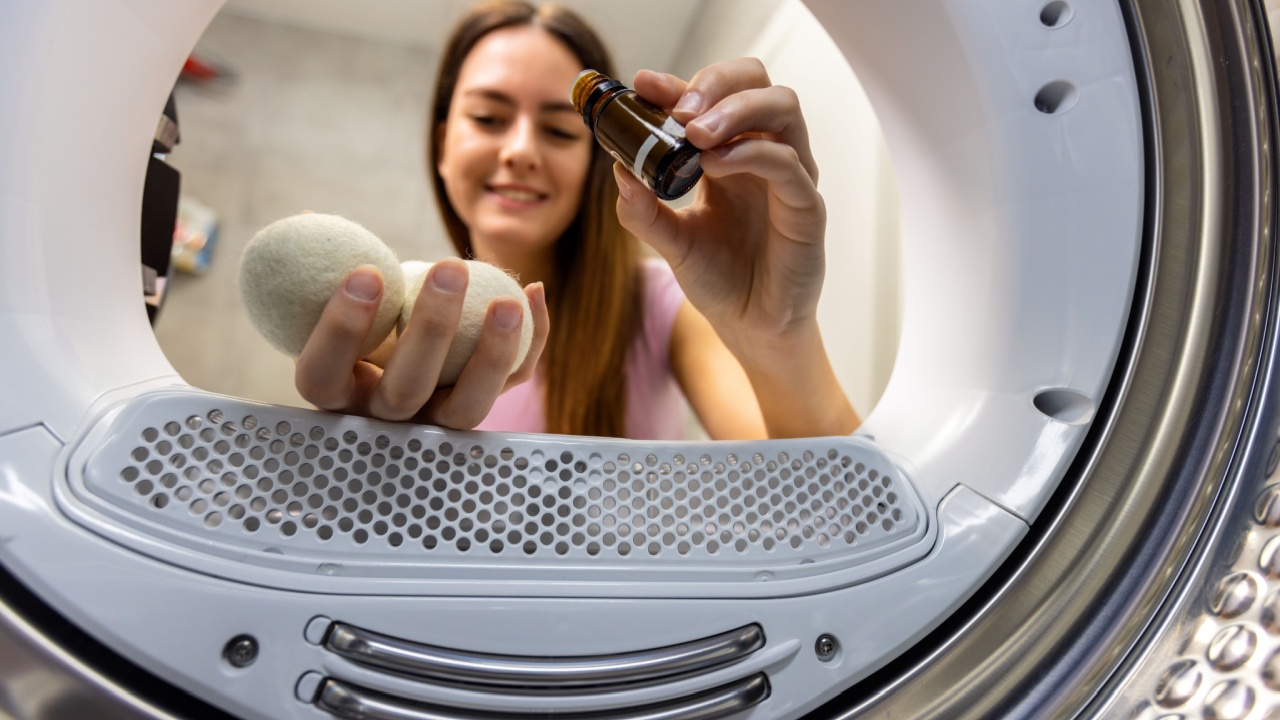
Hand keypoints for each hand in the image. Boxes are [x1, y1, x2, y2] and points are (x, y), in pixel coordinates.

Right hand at [294, 258, 548, 428]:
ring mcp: (437, 419)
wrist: (402, 342)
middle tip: (449, 268)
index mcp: (336, 392)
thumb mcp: (335, 296)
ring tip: (507, 299)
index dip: (340, 331)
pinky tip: (533, 290)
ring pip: (468, 406)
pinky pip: (513, 379)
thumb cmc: (362, 313)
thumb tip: (309, 213)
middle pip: (405, 391)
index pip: (323, 374)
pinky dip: (531, 339)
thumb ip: (325, 266)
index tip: (366, 273)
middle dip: (430, 329)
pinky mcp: (484, 403)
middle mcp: (386, 417)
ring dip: (492, 353)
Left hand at [614, 58, 825, 356]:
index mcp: (732, 153)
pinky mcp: (807, 207)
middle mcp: (766, 154)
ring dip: (735, 110)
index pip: (713, 97)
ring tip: (693, 133)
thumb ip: (643, 209)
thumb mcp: (671, 241)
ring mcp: (792, 177)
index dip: (678, 84)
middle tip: (677, 110)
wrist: (751, 328)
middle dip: (716, 83)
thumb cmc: (721, 280)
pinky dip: (752, 153)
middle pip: (758, 82)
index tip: (643, 84)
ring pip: (782, 108)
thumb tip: (618, 169)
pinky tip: (714, 165)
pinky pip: (789, 163)